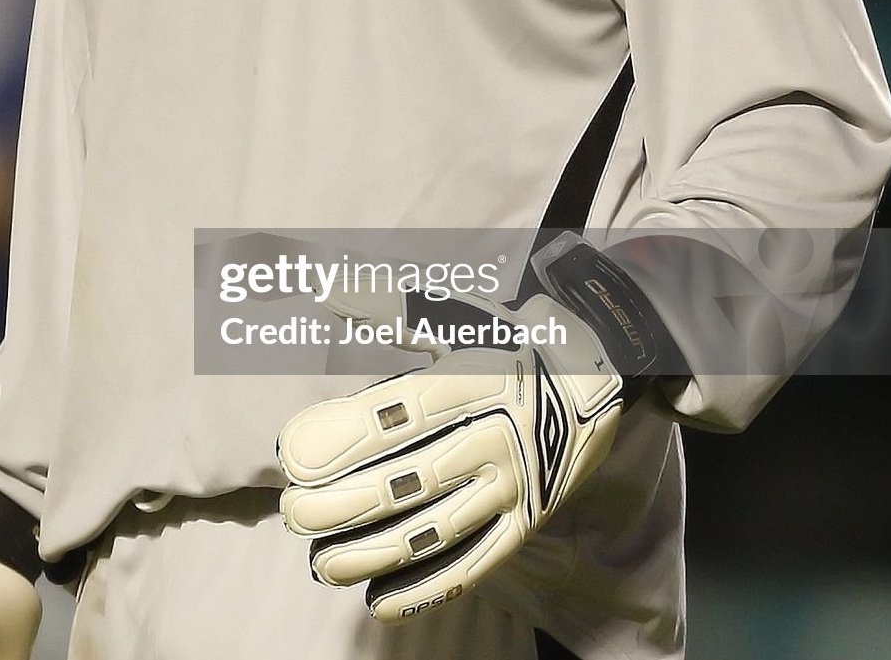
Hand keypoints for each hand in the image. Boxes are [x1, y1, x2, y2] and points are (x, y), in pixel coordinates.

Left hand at [277, 234, 632, 622]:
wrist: (599, 371)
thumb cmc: (509, 341)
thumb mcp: (457, 317)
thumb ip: (390, 308)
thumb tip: (328, 288)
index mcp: (474, 379)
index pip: (398, 415)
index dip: (341, 437)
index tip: (291, 453)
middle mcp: (496, 435)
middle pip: (410, 479)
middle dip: (343, 503)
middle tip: (292, 513)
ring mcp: (515, 484)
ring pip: (437, 530)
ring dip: (372, 552)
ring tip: (321, 563)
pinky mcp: (528, 521)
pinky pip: (477, 564)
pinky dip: (428, 588)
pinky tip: (380, 602)